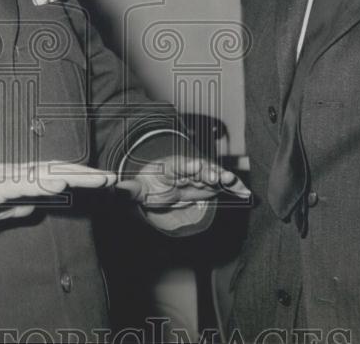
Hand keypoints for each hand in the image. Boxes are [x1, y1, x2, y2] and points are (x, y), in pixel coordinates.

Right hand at [0, 161, 115, 233]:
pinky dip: (41, 183)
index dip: (80, 177)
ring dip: (73, 175)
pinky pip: (20, 184)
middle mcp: (14, 173)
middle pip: (56, 170)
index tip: (104, 182)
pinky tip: (59, 183)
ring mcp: (3, 178)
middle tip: (114, 178)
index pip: (54, 176)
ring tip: (97, 178)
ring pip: (44, 173)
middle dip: (86, 174)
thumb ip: (13, 208)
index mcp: (16, 180)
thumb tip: (35, 207)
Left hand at [118, 155, 249, 209]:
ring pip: (214, 176)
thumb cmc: (150, 185)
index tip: (196, 166)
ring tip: (235, 184)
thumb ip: (130, 189)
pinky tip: (245, 194)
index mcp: (171, 167)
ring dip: (225, 179)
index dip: (188, 165)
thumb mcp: (139, 189)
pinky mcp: (210, 186)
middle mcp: (188, 169)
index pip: (180, 165)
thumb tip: (113, 186)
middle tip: (218, 177)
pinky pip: (223, 187)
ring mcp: (201, 177)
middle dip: (209, 171)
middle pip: (200, 169)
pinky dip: (234, 189)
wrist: (162, 185)